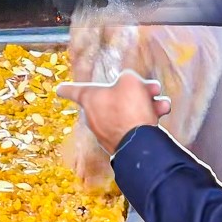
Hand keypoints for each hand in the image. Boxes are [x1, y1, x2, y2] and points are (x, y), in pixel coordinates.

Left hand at [57, 69, 171, 155]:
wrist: (139, 142)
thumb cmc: (130, 106)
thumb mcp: (130, 80)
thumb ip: (128, 78)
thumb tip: (132, 87)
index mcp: (89, 98)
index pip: (73, 91)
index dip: (67, 88)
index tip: (58, 89)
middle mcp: (94, 116)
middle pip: (113, 96)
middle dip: (135, 91)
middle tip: (151, 87)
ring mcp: (106, 131)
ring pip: (126, 110)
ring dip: (146, 103)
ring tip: (161, 102)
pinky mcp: (120, 142)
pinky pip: (132, 124)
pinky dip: (146, 117)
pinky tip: (162, 112)